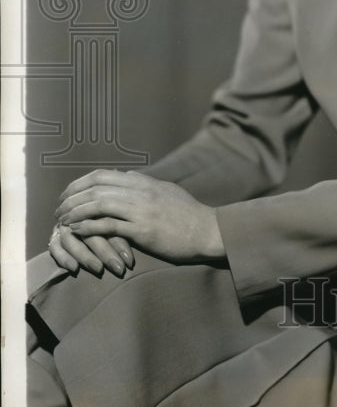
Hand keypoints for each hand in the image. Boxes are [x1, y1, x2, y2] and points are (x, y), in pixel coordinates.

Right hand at [48, 223, 133, 277]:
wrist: (84, 221)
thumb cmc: (112, 224)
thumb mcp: (120, 224)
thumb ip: (125, 230)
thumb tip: (137, 252)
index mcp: (98, 208)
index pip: (107, 223)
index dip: (119, 243)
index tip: (129, 261)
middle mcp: (81, 215)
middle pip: (90, 232)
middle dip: (105, 252)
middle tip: (118, 269)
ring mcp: (65, 225)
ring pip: (71, 239)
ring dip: (85, 256)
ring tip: (99, 270)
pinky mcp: (54, 237)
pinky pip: (54, 247)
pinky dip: (63, 257)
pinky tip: (74, 269)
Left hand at [55, 169, 224, 263]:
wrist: (208, 230)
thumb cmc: (188, 214)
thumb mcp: (167, 190)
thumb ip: (145, 182)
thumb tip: (126, 174)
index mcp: (143, 181)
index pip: (103, 175)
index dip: (79, 183)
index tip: (67, 194)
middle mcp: (140, 191)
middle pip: (95, 187)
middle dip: (71, 197)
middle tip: (59, 210)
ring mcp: (141, 209)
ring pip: (98, 204)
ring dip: (76, 212)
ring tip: (63, 221)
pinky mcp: (143, 229)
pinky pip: (108, 225)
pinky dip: (88, 227)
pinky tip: (77, 231)